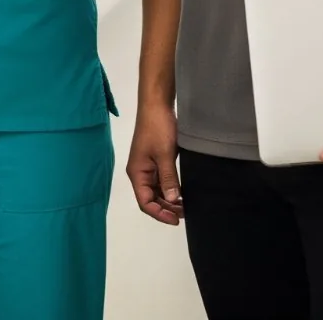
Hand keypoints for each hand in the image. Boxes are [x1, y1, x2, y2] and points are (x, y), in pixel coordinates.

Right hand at [126, 99, 183, 225]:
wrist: (157, 104)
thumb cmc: (158, 128)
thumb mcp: (165, 154)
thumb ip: (168, 178)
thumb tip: (172, 199)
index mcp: (137, 173)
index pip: (145, 202)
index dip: (159, 213)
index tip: (176, 219)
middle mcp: (140, 172)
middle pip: (150, 198)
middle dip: (166, 208)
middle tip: (185, 214)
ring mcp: (147, 166)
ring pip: (156, 190)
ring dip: (169, 199)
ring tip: (186, 206)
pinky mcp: (155, 159)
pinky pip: (161, 180)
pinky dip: (170, 188)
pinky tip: (182, 192)